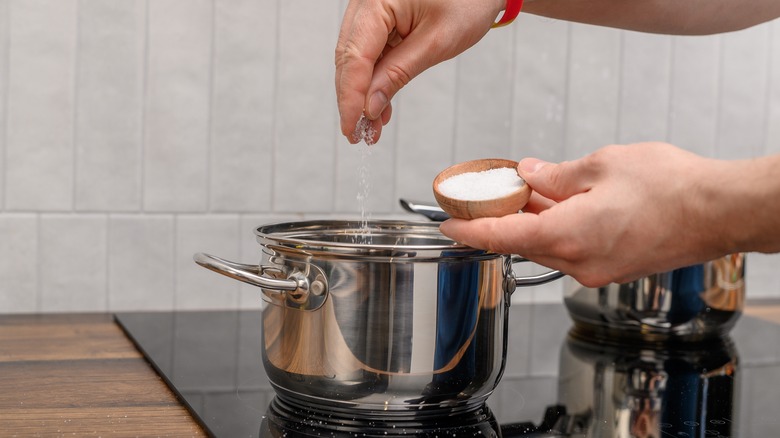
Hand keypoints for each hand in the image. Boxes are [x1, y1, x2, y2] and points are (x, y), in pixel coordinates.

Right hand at [335, 0, 503, 142]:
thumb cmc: (468, 1)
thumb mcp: (436, 42)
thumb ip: (398, 74)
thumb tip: (369, 108)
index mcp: (377, 0)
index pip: (354, 57)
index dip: (350, 98)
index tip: (352, 129)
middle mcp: (366, 1)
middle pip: (347, 59)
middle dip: (353, 100)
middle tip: (359, 135)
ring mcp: (370, 9)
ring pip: (355, 59)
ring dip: (362, 94)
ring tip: (371, 127)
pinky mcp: (378, 19)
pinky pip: (368, 53)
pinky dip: (373, 80)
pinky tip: (379, 105)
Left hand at [439, 143, 737, 286]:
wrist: (720, 211)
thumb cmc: (671, 187)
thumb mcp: (602, 165)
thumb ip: (556, 175)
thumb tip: (530, 174)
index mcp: (568, 236)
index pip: (501, 237)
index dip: (468, 230)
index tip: (447, 224)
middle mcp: (578, 262)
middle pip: (523, 241)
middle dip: (504, 218)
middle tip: (493, 192)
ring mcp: (597, 271)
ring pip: (548, 246)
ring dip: (534, 222)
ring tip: (530, 191)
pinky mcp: (613, 270)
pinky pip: (572, 250)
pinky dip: (558, 230)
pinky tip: (561, 205)